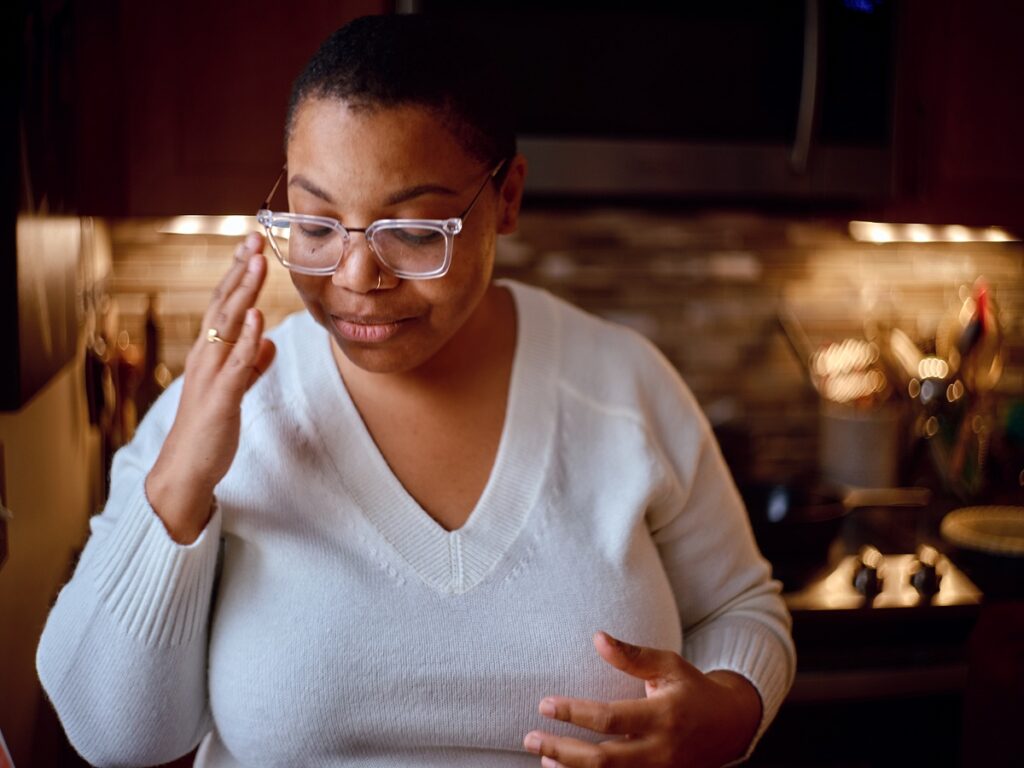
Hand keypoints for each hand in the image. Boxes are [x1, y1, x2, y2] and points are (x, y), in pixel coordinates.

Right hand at [145, 233, 275, 543]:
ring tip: (257, 263)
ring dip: (244, 293)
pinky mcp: (220, 399)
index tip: (252, 245)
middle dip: (239, 269)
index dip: (238, 274)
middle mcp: (205, 356)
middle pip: (223, 305)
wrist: (186, 470)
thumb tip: (270, 342)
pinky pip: (236, 365)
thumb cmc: (209, 429)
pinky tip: (261, 320)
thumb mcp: (235, 389)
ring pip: (227, 327)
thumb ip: (251, 365)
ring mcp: (210, 376)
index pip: (224, 304)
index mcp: (210, 352)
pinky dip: (249, 341)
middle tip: (254, 237)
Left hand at [523, 631, 761, 767]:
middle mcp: (660, 750)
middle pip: (603, 760)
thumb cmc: (691, 689)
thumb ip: (632, 656)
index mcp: (662, 715)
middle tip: (530, 736)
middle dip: (562, 749)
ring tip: (544, 755)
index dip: (573, 713)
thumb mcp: (668, 665)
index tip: (544, 704)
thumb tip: (597, 637)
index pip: (609, 719)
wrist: (729, 727)